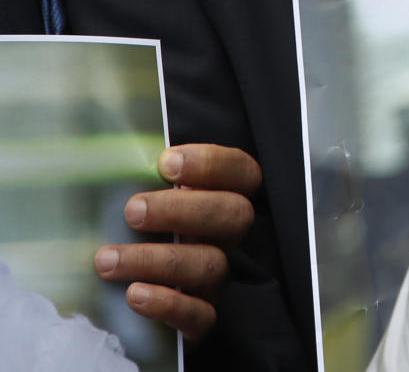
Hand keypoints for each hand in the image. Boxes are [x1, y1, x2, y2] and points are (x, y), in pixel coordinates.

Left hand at [94, 143, 261, 342]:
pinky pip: (200, 315)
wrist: (129, 290)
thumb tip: (115, 150)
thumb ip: (147, 174)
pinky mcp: (202, 318)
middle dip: (181, 209)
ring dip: (156, 259)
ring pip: (210, 264)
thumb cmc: (141, 227)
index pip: (241, 171)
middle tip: (133, 210)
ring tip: (108, 259)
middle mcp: (227, 235)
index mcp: (223, 196)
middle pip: (233, 215)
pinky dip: (168, 304)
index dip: (212, 163)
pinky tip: (134, 294)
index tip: (166, 162)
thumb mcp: (147, 194)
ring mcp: (216, 277)